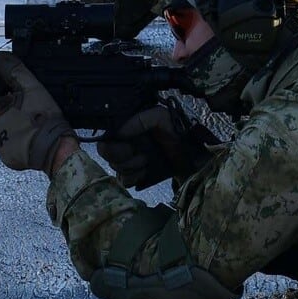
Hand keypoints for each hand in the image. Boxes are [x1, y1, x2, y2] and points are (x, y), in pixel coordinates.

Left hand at [0, 51, 72, 171]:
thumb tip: (0, 58)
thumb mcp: (32, 87)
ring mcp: (0, 145)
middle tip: (27, 112)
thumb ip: (15, 71)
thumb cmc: (43, 116)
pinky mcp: (9, 158)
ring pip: (3, 132)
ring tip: (32, 125)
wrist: (54, 147)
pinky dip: (19, 143)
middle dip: (7, 114)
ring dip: (13, 128)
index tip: (11, 98)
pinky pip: (10, 149)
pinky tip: (32, 138)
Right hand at [97, 105, 215, 189]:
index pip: (105, 143)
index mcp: (127, 129)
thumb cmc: (176, 130)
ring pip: (117, 171)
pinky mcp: (137, 174)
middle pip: (109, 159)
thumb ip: (139, 120)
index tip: (130, 148)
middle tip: (143, 156)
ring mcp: (130, 160)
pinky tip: (146, 172)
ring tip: (147, 163)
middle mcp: (125, 144)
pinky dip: (134, 178)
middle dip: (126, 160)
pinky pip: (124, 182)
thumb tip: (119, 133)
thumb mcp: (159, 116)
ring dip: (132, 169)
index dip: (114, 149)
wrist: (193, 151)